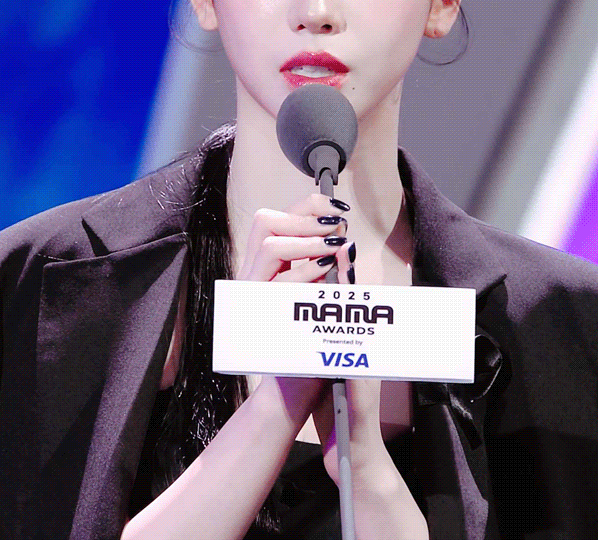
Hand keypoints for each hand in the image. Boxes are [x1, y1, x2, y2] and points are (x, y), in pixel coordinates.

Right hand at [236, 193, 348, 420]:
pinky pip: (278, 279)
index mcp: (267, 268)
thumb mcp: (321, 301)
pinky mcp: (259, 312)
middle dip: (303, 214)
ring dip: (307, 239)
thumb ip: (328, 272)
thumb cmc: (308, 344)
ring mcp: (252, 292)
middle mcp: (253, 275)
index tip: (338, 210)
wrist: (292, 391)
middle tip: (335, 225)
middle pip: (265, 221)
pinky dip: (306, 269)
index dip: (307, 205)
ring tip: (335, 245)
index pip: (278, 218)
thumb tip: (344, 241)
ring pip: (270, 243)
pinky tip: (328, 271)